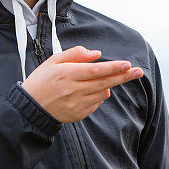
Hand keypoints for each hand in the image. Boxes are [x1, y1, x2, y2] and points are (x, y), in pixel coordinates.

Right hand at [21, 45, 142, 122]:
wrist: (29, 108)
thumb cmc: (41, 81)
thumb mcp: (52, 61)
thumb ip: (75, 54)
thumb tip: (97, 54)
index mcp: (66, 74)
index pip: (95, 71)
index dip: (112, 67)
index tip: (127, 64)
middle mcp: (72, 90)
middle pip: (104, 83)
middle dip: (123, 76)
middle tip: (138, 71)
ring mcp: (76, 105)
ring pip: (103, 93)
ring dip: (106, 85)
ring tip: (94, 80)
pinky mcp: (78, 114)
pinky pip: (96, 103)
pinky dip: (97, 96)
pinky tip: (85, 92)